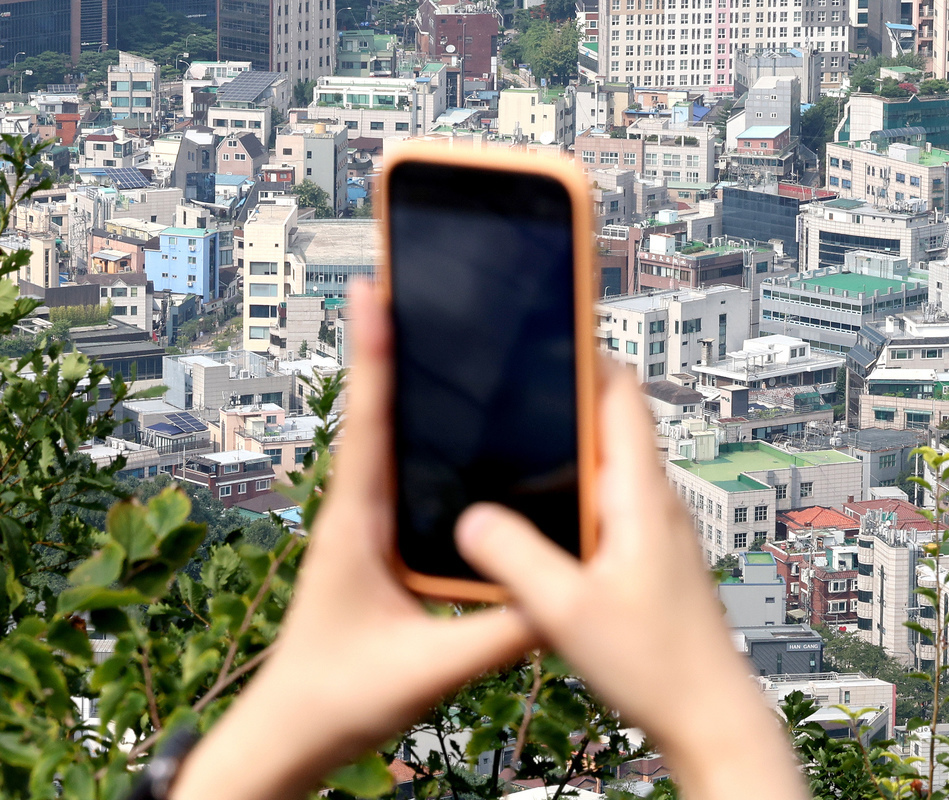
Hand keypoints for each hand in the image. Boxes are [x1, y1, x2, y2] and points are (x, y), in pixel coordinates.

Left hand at [171, 282, 537, 799]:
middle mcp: (358, 513)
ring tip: (431, 330)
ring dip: (407, 384)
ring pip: (393, 441)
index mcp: (357, 525)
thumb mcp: (428, 669)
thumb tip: (564, 593)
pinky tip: (454, 428)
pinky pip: (408, 476)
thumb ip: (498, 633)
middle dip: (395, 345)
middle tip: (409, 282)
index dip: (375, 355)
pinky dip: (423, 435)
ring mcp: (368, 527)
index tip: (375, 290)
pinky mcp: (382, 546)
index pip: (370, 425)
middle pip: (381, 413)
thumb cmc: (338, 697)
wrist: (292, 734)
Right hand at [457, 368, 809, 799]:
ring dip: (572, 446)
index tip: (552, 323)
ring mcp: (657, 531)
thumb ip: (515, 558)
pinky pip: (611, 504)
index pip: (620, 395)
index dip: (586, 354)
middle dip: (568, 395)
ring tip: (520, 439)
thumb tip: (471, 517)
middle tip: (518, 378)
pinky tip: (544, 518)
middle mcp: (656, 503)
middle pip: (613, 423)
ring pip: (611, 466)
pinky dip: (578, 491)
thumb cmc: (657, 664)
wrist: (709, 715)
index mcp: (640, 496)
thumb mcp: (567, 610)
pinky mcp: (652, 560)